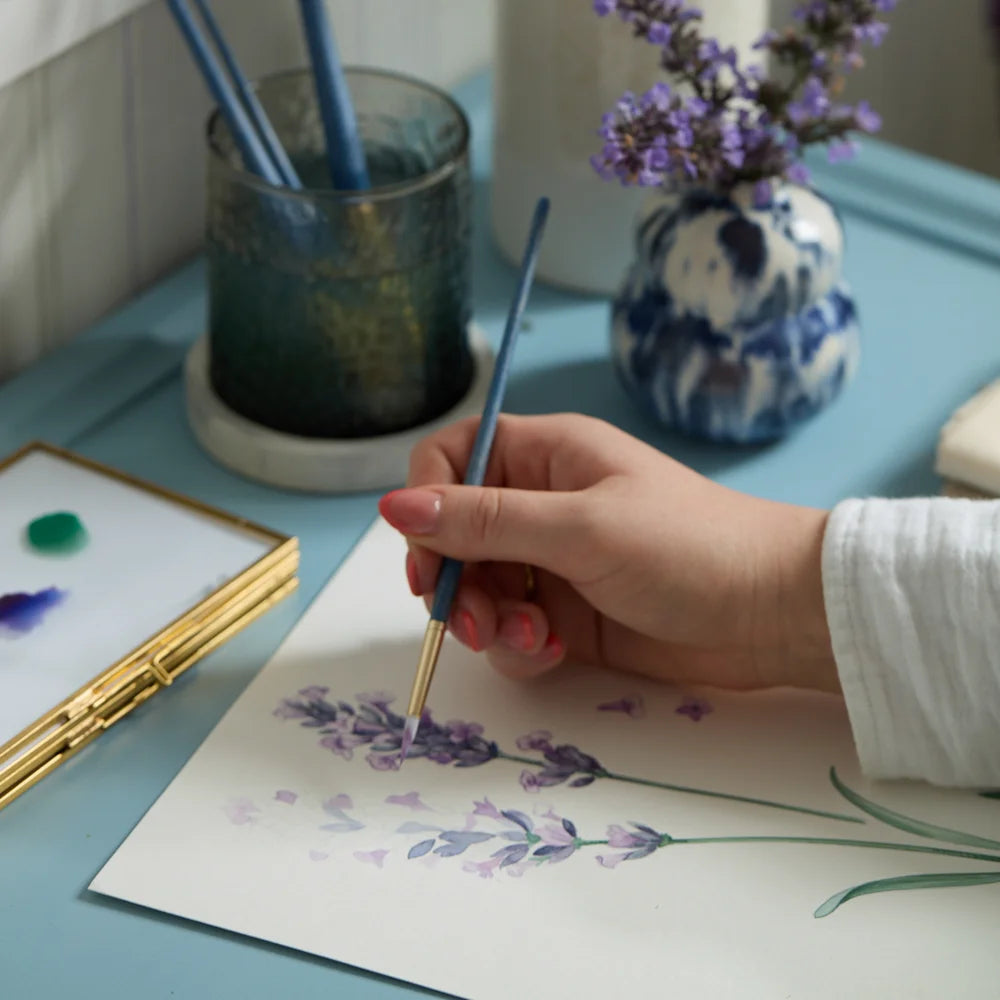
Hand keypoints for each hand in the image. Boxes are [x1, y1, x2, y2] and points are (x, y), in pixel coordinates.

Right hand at [378, 413, 838, 692]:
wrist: (772, 615)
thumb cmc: (688, 547)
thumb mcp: (580, 528)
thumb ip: (484, 520)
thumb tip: (393, 504)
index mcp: (545, 456)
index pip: (453, 458)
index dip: (428, 501)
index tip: (428, 555)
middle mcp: (542, 503)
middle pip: (456, 534)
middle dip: (454, 580)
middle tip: (471, 620)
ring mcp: (554, 562)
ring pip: (479, 589)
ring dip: (487, 620)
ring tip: (531, 639)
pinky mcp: (568, 614)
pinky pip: (512, 629)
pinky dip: (520, 645)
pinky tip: (555, 651)